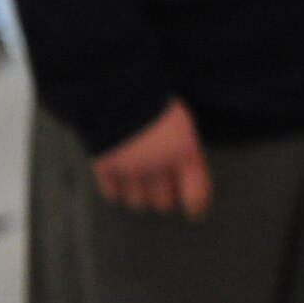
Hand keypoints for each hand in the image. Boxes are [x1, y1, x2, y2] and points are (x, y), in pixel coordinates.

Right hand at [92, 99, 211, 218]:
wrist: (118, 90)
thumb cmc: (154, 101)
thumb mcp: (181, 122)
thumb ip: (184, 148)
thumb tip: (184, 169)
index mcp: (184, 152)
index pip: (196, 193)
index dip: (197, 206)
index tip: (196, 212)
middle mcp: (158, 166)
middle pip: (164, 202)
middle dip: (166, 198)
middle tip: (166, 194)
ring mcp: (131, 170)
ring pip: (139, 202)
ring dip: (142, 196)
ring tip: (143, 186)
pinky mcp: (107, 168)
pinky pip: (113, 194)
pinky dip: (117, 191)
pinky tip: (122, 182)